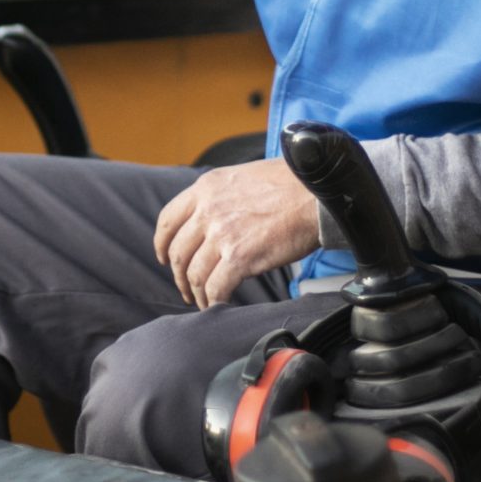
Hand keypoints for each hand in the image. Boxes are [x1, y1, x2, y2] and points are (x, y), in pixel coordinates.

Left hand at [152, 158, 322, 309]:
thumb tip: (215, 220)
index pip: (168, 219)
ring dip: (197, 293)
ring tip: (204, 301)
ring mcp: (222, 234)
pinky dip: (214, 301)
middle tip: (187, 288)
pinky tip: (220, 304)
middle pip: (178, 252)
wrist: (318, 194)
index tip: (164, 258)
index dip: (162, 244)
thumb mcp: (243, 177)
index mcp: (206, 188)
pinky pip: (216, 288)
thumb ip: (222, 197)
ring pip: (194, 274)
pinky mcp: (239, 257)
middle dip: (179, 275)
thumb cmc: (292, 185)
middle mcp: (208, 209)